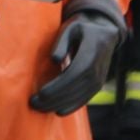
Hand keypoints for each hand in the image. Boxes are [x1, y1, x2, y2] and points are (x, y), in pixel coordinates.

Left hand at [30, 0, 123, 114]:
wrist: (104, 32)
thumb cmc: (81, 28)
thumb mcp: (71, 27)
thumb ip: (62, 42)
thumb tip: (55, 60)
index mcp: (91, 52)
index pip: (74, 74)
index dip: (58, 86)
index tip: (41, 94)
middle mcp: (97, 69)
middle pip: (76, 88)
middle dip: (55, 98)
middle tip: (34, 104)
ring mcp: (99, 78)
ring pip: (80, 96)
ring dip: (60, 104)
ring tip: (41, 108)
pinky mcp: (97, 84)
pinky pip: (86, 98)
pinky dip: (72, 106)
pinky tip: (58, 111)